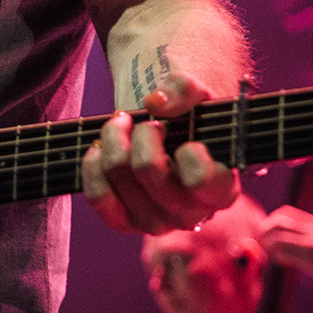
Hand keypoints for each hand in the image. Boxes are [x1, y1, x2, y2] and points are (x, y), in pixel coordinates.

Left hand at [80, 70, 238, 233]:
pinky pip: (98, 195)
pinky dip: (93, 164)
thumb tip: (155, 103)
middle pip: (147, 168)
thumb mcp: (199, 96)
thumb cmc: (192, 119)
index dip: (189, 152)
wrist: (170, 137)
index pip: (200, 179)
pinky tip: (100, 147)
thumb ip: (185, 89)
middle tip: (148, 123)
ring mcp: (156, 223)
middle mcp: (189, 214)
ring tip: (123, 124)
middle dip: (142, 131)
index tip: (187, 138)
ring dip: (114, 136)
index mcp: (220, 191)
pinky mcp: (125, 223)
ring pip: (118, 173)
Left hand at [258, 205, 312, 293]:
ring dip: (269, 244)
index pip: (284, 212)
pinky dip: (277, 256)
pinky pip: (286, 253)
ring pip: (279, 236)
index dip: (272, 220)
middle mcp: (311, 228)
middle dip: (266, 231)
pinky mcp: (312, 255)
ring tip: (270, 252)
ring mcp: (311, 240)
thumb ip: (304, 235)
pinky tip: (279, 261)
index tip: (269, 232)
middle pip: (277, 221)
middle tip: (265, 242)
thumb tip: (285, 238)